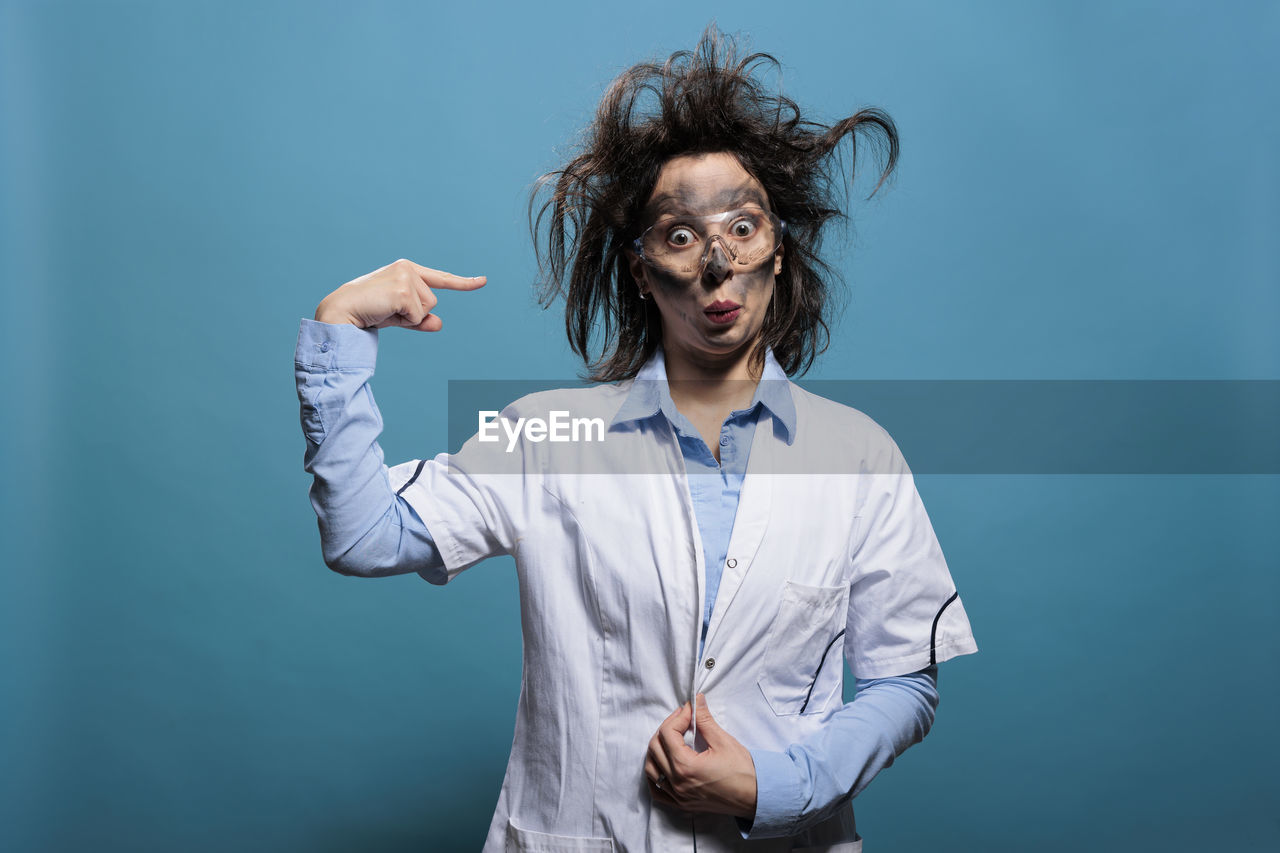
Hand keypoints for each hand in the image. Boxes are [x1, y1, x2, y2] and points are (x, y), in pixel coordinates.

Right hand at [314, 258, 485, 330]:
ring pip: (427, 309)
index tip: (483, 281)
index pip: (441, 279)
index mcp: (407, 269)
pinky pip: (418, 316)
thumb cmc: (369, 312)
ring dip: (409, 317)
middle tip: (388, 310)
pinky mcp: (402, 290)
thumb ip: (420, 319)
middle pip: (433, 302)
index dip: (464, 283)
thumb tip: (439, 323)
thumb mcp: (399, 317)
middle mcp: (407, 268)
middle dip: (415, 313)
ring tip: (385, 309)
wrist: (342, 312)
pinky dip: (405, 321)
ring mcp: (405, 277)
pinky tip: (385, 311)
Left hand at [644, 693, 757, 820]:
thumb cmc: (744, 772)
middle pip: (655, 748)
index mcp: (685, 767)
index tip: (689, 710)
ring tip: (672, 738)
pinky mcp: (682, 804)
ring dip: (657, 749)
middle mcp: (677, 783)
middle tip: (682, 719)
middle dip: (666, 728)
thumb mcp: (723, 741)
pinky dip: (655, 775)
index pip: (667, 734)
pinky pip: (657, 791)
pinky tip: (663, 764)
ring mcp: (678, 796)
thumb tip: (696, 701)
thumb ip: (704, 720)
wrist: (756, 797)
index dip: (677, 716)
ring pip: (651, 769)